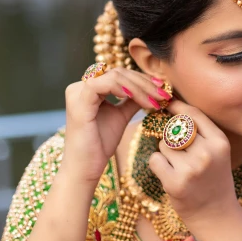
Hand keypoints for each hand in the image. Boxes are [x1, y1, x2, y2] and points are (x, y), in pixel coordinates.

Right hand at [62, 67, 171, 183]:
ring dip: (140, 87)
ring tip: (156, 101)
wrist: (86, 167)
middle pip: (119, 72)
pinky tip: (141, 99)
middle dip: (145, 83)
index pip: (120, 74)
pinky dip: (125, 89)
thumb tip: (152, 88)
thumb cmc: (100, 144)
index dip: (143, 79)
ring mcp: (77, 92)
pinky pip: (105, 84)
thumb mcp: (121, 116)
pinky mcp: (78, 101)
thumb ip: (132, 100)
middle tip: (164, 95)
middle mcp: (80, 86)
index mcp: (89, 88)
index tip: (163, 90)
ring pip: (115, 76)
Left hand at [147, 98, 240, 228]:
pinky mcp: (175, 182)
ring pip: (163, 144)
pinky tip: (170, 175)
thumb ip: (201, 132)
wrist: (216, 215)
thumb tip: (173, 108)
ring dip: (165, 153)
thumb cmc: (214, 179)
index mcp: (219, 142)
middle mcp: (207, 153)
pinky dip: (157, 165)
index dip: (177, 106)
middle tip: (180, 152)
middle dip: (171, 136)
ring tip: (179, 168)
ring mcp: (191, 168)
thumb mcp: (217, 152)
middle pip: (175, 129)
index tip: (168, 104)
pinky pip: (155, 160)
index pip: (193, 114)